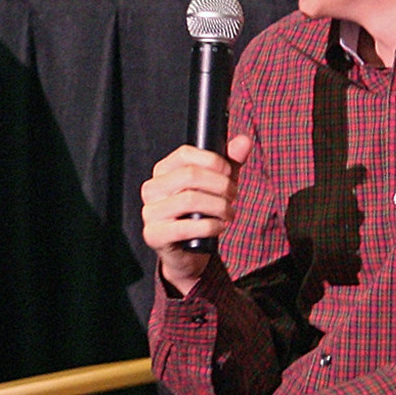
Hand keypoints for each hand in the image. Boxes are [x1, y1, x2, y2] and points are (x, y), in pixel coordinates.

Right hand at [140, 134, 253, 291]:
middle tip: (234, 195)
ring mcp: (150, 212)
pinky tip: (219, 227)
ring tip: (230, 213)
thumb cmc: (201, 214)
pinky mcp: (154, 235)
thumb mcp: (217, 187)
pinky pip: (186, 227)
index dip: (212, 160)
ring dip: (219, 206)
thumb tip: (244, 141)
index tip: (229, 172)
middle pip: (190, 175)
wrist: (187, 253)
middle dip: (220, 185)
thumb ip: (230, 164)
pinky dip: (210, 226)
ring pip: (190, 200)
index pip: (185, 154)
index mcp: (163, 172)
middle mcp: (151, 189)